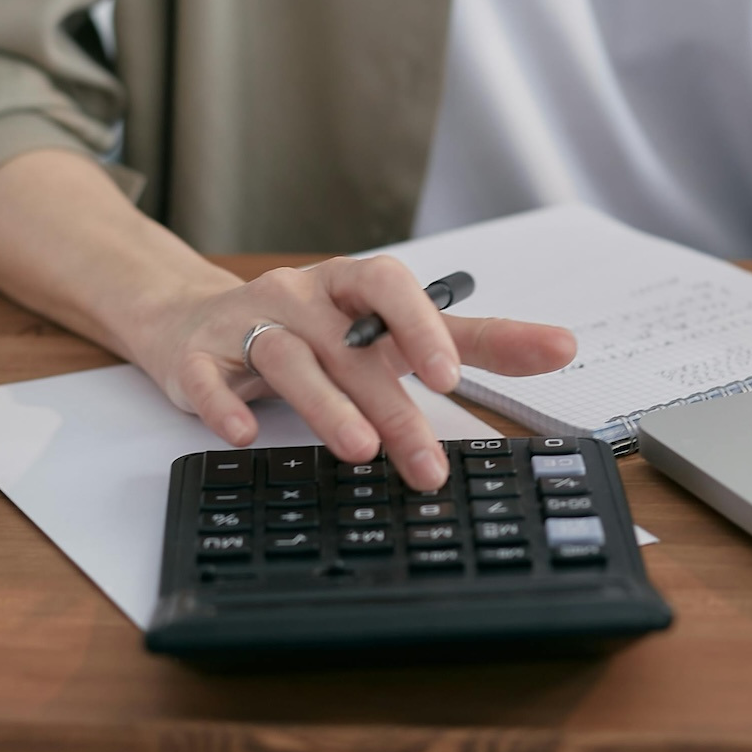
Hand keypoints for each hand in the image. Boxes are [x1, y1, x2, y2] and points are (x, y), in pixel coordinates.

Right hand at [134, 256, 576, 490]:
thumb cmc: (311, 329)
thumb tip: (562, 346)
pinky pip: (206, 378)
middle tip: (427, 465)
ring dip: (325, 405)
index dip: (423, 327)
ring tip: (359, 450)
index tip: (454, 375)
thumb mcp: (389, 330)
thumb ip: (473, 341)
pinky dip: (223, 404)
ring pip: (287, 358)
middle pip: (350, 347)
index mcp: (352, 286)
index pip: (393, 289)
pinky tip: (244, 436)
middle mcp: (301, 298)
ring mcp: (246, 324)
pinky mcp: (196, 356)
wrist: (190, 319)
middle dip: (392, 407)